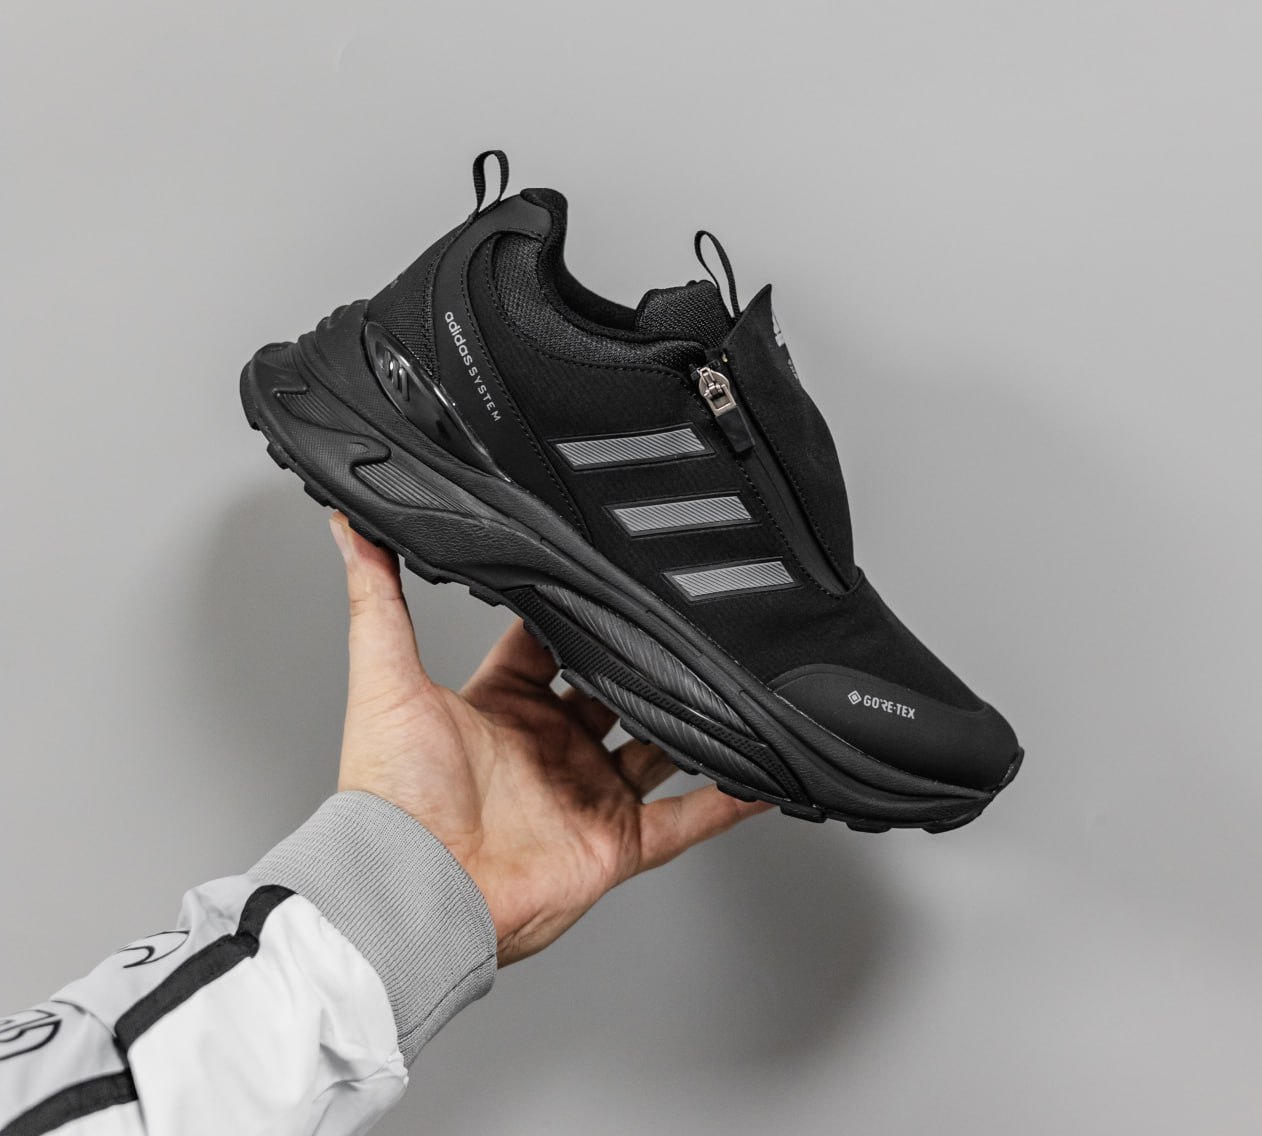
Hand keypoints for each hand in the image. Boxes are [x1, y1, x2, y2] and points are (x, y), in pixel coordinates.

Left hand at [328, 512, 766, 964]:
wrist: (411, 887)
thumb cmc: (388, 793)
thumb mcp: (384, 676)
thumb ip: (376, 598)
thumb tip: (351, 526)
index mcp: (501, 709)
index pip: (548, 645)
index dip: (575, 613)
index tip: (608, 576)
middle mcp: (549, 751)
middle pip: (612, 690)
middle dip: (643, 659)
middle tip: (682, 618)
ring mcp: (586, 796)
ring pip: (658, 748)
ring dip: (693, 719)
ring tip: (734, 680)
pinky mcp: (614, 843)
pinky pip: (685, 820)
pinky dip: (726, 800)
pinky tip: (760, 772)